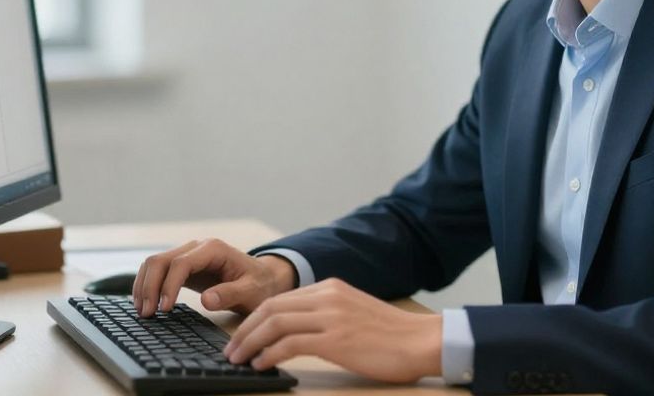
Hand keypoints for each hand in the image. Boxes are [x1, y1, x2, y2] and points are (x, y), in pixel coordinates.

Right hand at [132, 238, 296, 316]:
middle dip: (150, 287)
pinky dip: (147, 286)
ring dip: (144, 286)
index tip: (164, 309)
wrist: (263, 278)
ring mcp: (187, 255)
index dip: (169, 286)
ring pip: (154, 264)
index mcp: (213, 249)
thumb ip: (230, 294)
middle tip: (147, 314)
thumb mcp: (251, 292)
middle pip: (161, 260)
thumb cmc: (259, 284)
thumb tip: (206, 300)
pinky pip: (158, 271)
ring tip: (143, 312)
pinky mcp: (182, 266)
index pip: (181, 263)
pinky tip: (145, 304)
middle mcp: (196, 248)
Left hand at [223, 277, 441, 382]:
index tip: (242, 336)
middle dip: (245, 330)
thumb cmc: (393, 335)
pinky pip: (290, 343)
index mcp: (331, 288)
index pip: (280, 299)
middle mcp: (328, 297)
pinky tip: (262, 365)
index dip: (254, 319)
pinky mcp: (336, 339)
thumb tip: (297, 332)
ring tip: (238, 360)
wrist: (422, 340)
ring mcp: (332, 316)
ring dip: (250, 343)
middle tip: (231, 350)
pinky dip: (270, 354)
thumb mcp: (355, 313)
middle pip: (271, 308)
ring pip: (275, 323)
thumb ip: (328, 314)